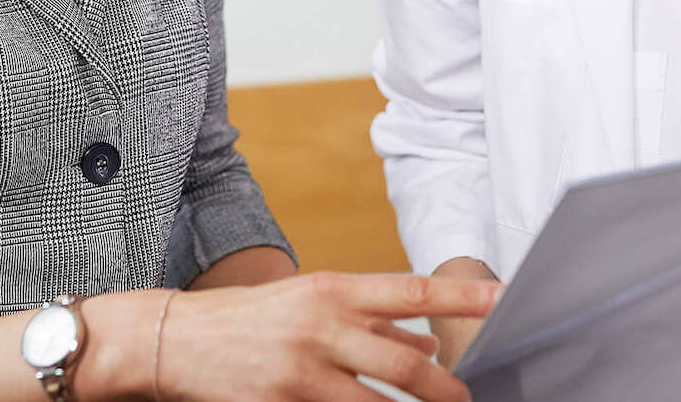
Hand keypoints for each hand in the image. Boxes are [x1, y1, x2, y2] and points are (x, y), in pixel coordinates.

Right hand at [155, 271, 501, 401]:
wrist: (177, 340)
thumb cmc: (252, 318)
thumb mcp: (311, 304)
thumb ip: (371, 323)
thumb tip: (426, 341)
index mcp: (331, 291)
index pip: (410, 292)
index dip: (460, 300)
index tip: (503, 301)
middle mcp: (319, 328)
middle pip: (405, 368)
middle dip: (447, 392)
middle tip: (467, 401)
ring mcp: (300, 374)